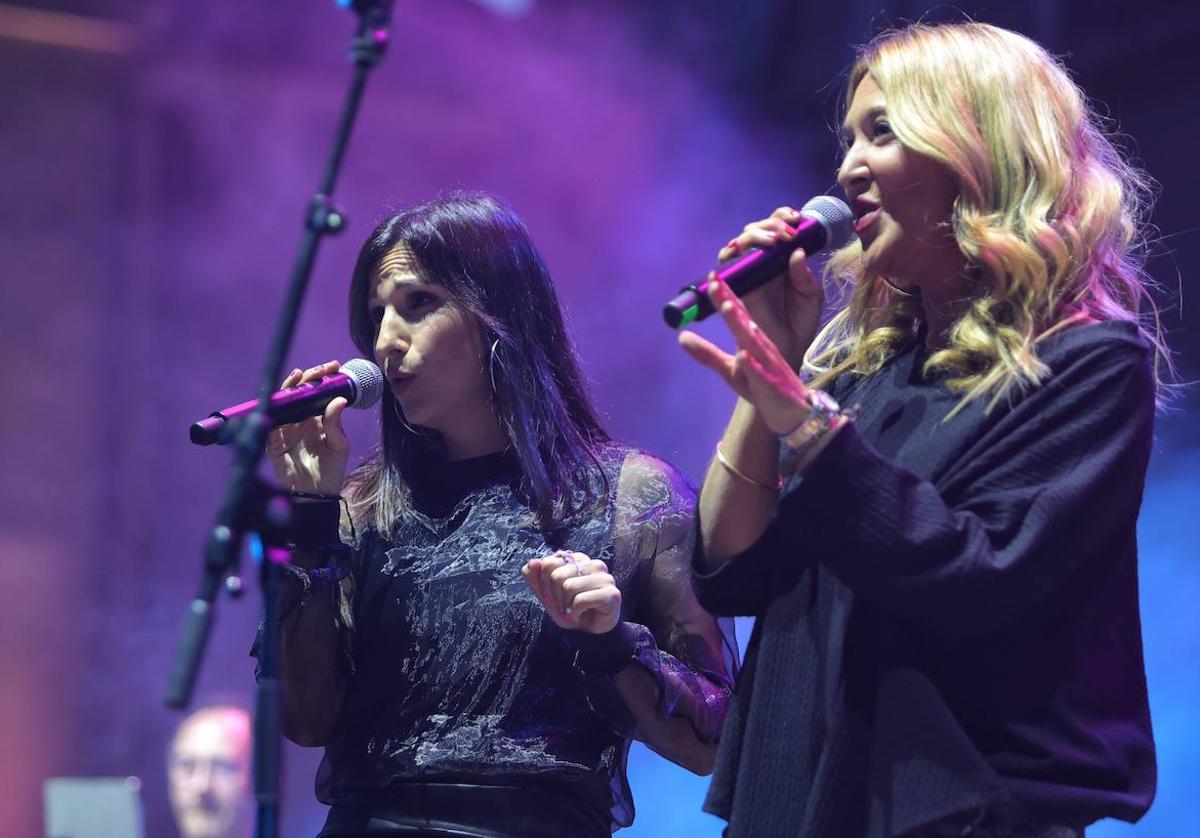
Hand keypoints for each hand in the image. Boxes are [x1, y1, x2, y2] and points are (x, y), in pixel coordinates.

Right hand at [265, 360, 350, 495]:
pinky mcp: (272, 440)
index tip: (334, 366)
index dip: (324, 378)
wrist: (314, 496)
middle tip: (320, 369)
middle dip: (309, 377)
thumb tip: (339, 400)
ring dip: (290, 387)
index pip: (319, 392)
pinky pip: (270, 421)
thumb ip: (336, 425)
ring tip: (298, 376)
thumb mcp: (338, 446)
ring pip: (284, 401)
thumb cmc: (330, 471)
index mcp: (319, 419)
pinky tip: (279, 397)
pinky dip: (272, 408)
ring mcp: (286, 428)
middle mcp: (301, 420)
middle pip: (301, 392)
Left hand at [521, 552, 620, 634]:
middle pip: (557, 575)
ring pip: (568, 586)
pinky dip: (574, 613)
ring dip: (565, 606)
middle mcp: (593, 564)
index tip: (553, 596)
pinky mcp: (612, 594)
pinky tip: (580, 615)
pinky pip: (580, 600)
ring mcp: (605, 577)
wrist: (588, 634)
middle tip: (563, 606)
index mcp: (578, 559)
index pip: (548, 563)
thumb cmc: (569, 610)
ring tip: (572, 611)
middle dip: (554, 597)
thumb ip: (535, 577)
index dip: (544, 584)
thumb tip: (533, 562)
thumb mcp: (546, 594)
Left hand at [679, 277, 811, 434]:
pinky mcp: (770, 385)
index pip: (736, 313)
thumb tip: (681, 336)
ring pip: (754, 342)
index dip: (723, 295)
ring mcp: (766, 364)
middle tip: (716, 281)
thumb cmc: (760, 386)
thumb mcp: (729, 369)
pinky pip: (761, 373)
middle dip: (730, 301)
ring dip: (743, 325)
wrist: (789, 413)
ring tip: (730, 307)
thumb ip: (706, 353)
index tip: (711, 276)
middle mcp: (760, 347)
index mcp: (751, 341)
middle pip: (743, 320)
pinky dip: (753, 364)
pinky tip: (744, 355)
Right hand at [716, 206, 825, 365]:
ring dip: (756, 234)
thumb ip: (805, 274)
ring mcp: (748, 274)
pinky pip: (727, 264)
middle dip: (771, 224)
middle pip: (757, 230)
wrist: (789, 351)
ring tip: (774, 241)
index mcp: (781, 261)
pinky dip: (734, 252)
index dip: (783, 218)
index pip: (777, 229)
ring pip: (741, 241)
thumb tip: (797, 252)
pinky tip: (751, 251)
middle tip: (788, 232)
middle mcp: (762, 264)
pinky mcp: (736, 286)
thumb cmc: (800, 324)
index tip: (798, 219)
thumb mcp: (811, 295)